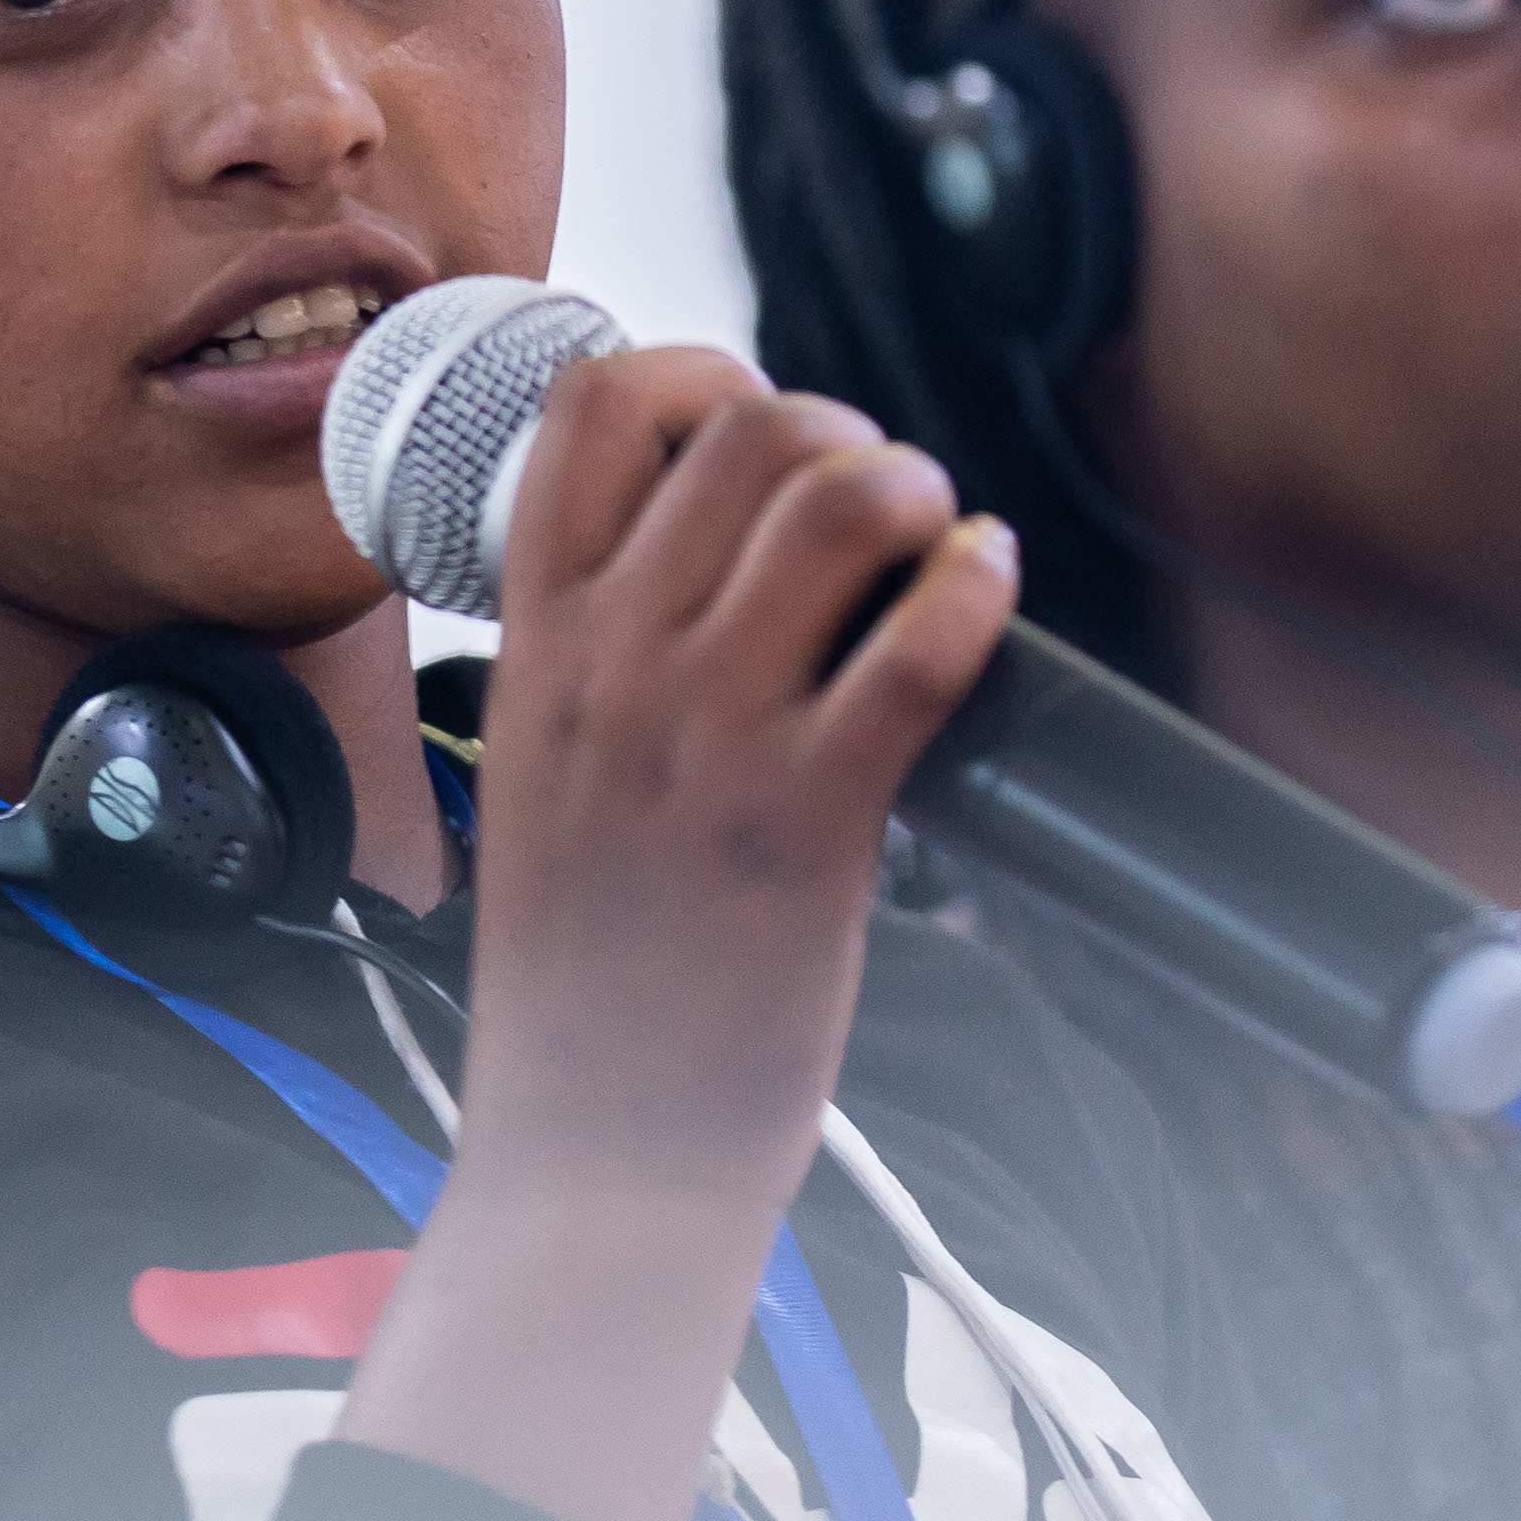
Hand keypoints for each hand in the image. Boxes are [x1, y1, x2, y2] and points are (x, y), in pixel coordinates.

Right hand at [338, 352, 1015, 1520]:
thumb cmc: (584, 976)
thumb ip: (597, 658)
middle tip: (872, 504)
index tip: (746, 430)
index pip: (590, 404)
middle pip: (748, 426)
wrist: (596, 1149)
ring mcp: (711, 737)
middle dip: (839, 431)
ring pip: (840, 504)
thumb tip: (706, 552)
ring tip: (933, 539)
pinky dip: (975, 584)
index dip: (695, 372)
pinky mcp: (810, 818)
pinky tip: (985, 586)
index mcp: (535, 645)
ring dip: (914, 489)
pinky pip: (919, 642)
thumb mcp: (539, 775)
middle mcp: (616, 666)